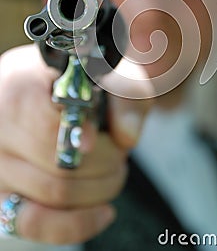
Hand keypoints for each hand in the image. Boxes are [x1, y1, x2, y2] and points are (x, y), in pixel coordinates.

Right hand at [0, 45, 152, 243]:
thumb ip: (125, 89)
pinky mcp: (3, 191)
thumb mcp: (109, 68)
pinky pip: (34, 223)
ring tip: (114, 168)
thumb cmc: (78, 77)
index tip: (112, 142)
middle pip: (61, 165)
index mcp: (22, 87)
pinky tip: (104, 212)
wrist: (44, 86)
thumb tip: (127, 137)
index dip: (87, 139)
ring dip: (100, 188)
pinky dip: (75, 224)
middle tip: (121, 151)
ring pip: (55, 195)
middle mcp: (1, 127)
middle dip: (107, 163)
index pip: (52, 128)